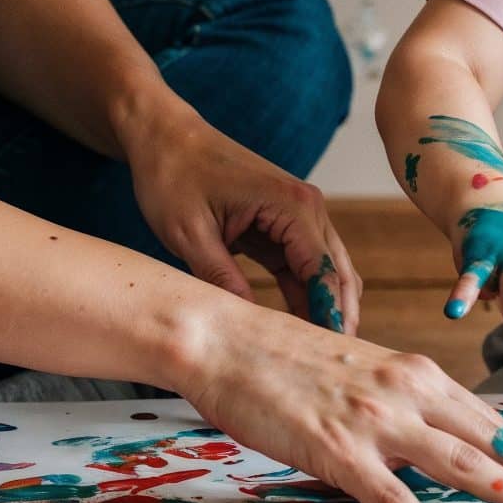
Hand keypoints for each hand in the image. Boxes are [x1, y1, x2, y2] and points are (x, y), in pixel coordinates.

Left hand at [125, 109, 357, 332]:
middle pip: (337, 272)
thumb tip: (247, 325)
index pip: (324, 269)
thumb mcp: (189, 233)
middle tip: (332, 366)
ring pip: (325, 271)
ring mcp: (298, 214)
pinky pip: (303, 265)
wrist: (165, 137)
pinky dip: (305, 294)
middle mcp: (306, 206)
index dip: (329, 314)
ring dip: (324, 307)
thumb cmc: (173, 175)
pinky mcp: (283, 223)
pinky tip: (299, 328)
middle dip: (338, 316)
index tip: (329, 355)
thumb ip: (222, 278)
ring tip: (317, 355)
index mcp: (290, 204)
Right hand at [175, 299, 502, 502]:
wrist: (227, 338)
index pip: (492, 420)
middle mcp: (409, 392)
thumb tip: (428, 443)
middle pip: (494, 442)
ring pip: (462, 464)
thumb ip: (399, 404)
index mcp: (416, 372)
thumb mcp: (361, 372)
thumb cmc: (286, 359)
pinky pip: (395, 497)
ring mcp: (376, 421)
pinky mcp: (340, 450)